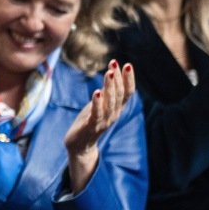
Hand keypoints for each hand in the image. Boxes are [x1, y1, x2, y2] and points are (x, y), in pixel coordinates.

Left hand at [63, 61, 134, 194]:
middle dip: (118, 78)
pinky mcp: (91, 127)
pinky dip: (97, 103)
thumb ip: (107, 92)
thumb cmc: (90, 121)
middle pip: (119, 95)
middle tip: (116, 63)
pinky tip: (97, 92)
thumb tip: (113, 72)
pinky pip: (97, 114)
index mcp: (117, 109)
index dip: (129, 79)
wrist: (80, 146)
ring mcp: (104, 121)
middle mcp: (114, 115)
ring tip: (109, 73)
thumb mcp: (100, 104)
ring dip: (110, 87)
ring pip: (110, 103)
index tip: (127, 65)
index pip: (127, 93)